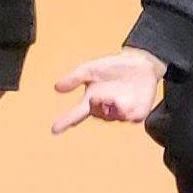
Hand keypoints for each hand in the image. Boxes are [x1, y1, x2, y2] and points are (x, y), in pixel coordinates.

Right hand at [47, 49, 162, 133]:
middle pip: (98, 113)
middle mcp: (106, 110)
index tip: (54, 129)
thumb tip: (56, 87)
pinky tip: (131, 110)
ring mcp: (122, 112)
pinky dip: (132, 115)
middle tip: (97, 95)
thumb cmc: (112, 68)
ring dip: (114, 108)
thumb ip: (75, 78)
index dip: (65, 122)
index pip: (76, 115)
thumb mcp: (90, 69)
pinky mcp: (138, 112)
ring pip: (115, 116)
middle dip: (98, 105)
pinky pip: (134, 118)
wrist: (139, 63)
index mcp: (91, 101)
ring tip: (115, 97)